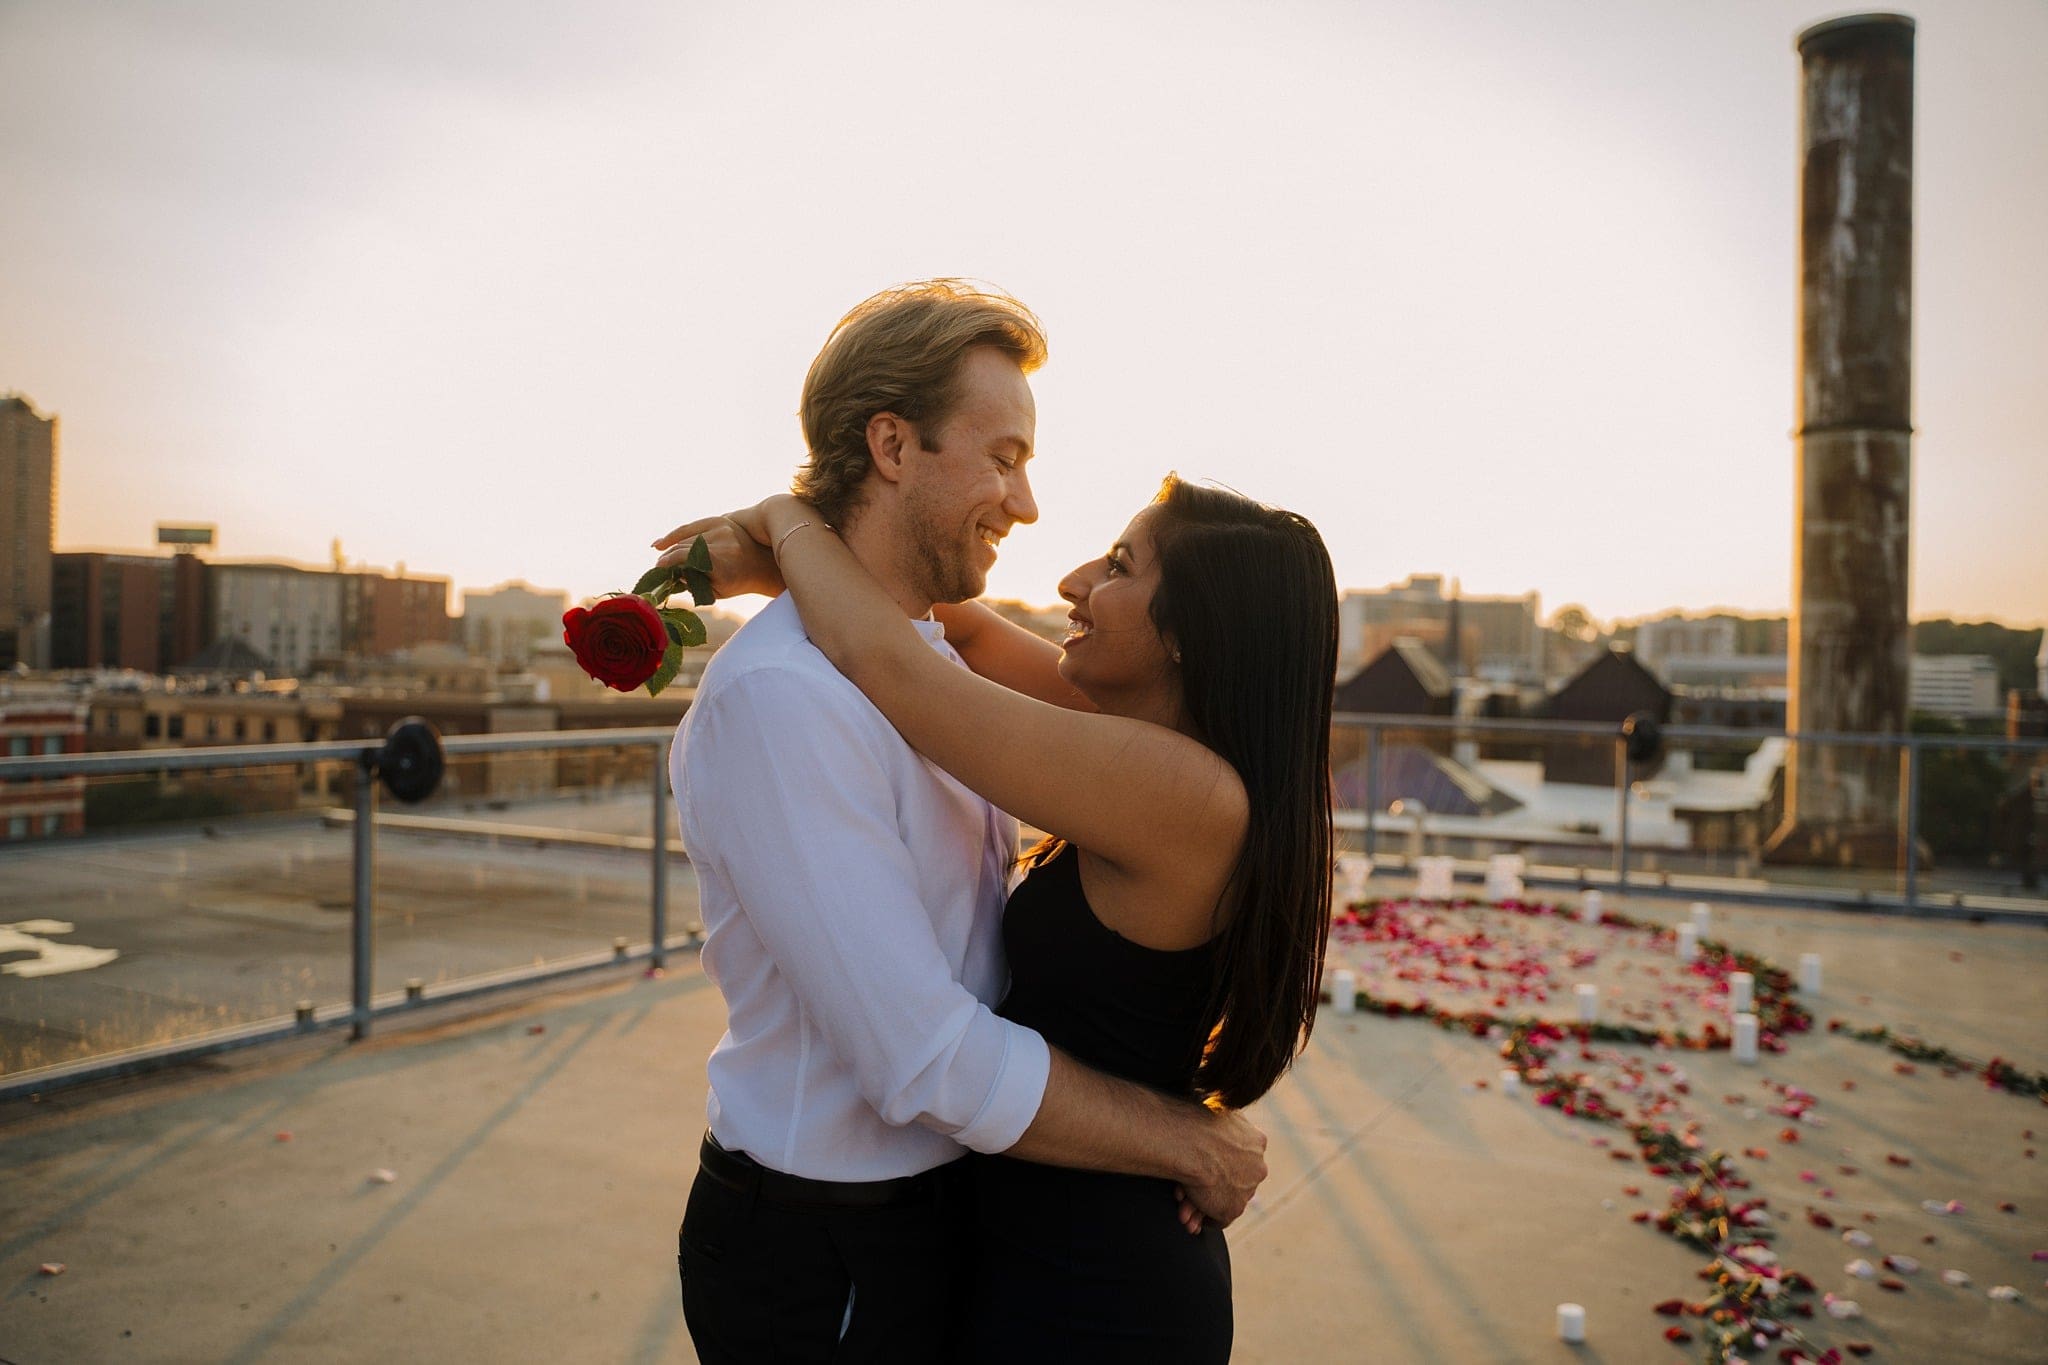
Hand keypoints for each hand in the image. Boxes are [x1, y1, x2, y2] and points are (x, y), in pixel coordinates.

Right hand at [651, 506, 780, 600]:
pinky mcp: (720, 520)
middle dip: (669, 555)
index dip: (672, 561)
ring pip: (688, 536)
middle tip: (657, 566)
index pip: (690, 557)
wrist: (761, 562)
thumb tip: (672, 574)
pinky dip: (677, 534)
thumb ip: (694, 584)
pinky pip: (692, 526)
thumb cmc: (737, 582)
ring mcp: (723, 528)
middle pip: (686, 546)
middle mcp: (723, 542)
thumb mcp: (716, 590)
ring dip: (671, 545)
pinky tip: (663, 542)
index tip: (659, 567)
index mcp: (724, 563)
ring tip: (659, 553)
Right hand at [1176, 1108, 1266, 1229]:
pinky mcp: (1234, 1208)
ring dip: (1201, 1206)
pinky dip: (1203, 1218)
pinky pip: (1219, 1218)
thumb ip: (1222, 1121)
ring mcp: (1248, 1189)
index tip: (1198, 1165)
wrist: (1190, 1142)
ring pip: (1222, 1200)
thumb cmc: (1194, 1121)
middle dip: (1210, 1188)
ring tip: (1182, 1210)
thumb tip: (1213, 1113)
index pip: (1237, 1157)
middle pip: (1231, 1181)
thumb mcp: (1215, 1110)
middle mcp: (1258, 1166)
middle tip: (1184, 1193)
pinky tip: (1189, 1218)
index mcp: (1256, 1141)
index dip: (1215, 1163)